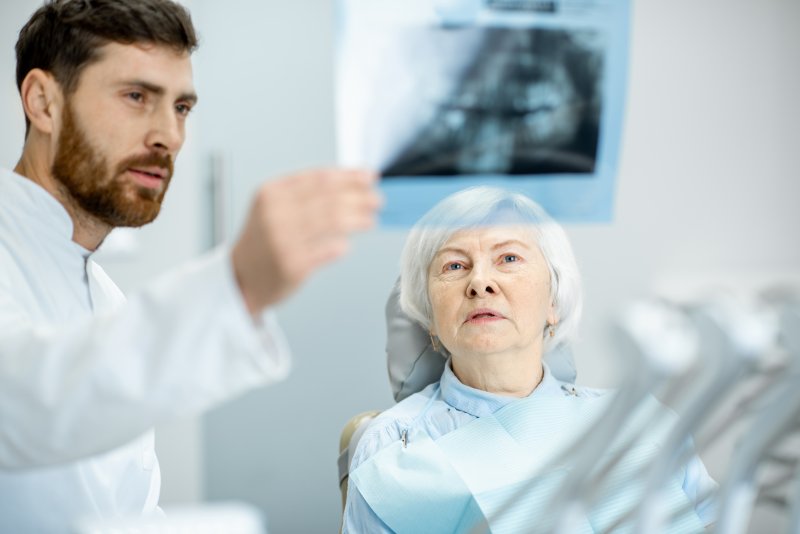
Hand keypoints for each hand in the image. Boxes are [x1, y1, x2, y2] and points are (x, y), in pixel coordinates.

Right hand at [231, 168, 380, 314]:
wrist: (240, 279)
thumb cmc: (263, 242)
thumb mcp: (273, 208)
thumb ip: (304, 194)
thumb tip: (351, 182)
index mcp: (271, 193)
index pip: (318, 178)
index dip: (349, 176)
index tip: (369, 177)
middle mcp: (275, 213)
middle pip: (328, 198)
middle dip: (359, 197)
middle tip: (377, 199)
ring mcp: (283, 240)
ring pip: (332, 221)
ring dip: (358, 219)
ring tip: (371, 219)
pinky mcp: (292, 265)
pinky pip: (327, 250)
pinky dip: (341, 246)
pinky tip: (348, 245)